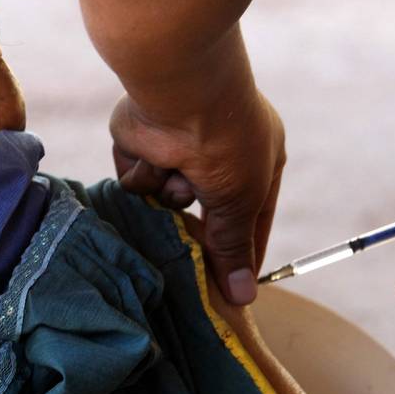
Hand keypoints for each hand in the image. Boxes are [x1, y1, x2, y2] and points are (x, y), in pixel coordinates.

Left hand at [110, 87, 284, 304]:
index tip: (237, 288)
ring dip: (172, 192)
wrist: (182, 96)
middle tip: (192, 266)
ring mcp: (177, 145)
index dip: (244, 250)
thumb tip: (243, 297)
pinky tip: (153, 156)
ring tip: (180, 172)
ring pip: (167, 198)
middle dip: (197, 231)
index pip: (252, 214)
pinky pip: (138, 182)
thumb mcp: (240, 204)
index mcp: (257, 154)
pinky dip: (145, 175)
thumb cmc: (228, 145)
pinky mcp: (142, 143)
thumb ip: (234, 249)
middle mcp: (216, 150)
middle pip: (204, 211)